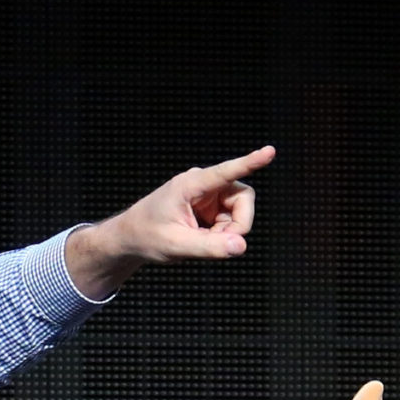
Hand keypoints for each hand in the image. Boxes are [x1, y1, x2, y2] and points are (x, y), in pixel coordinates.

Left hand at [64, 144, 275, 299]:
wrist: (130, 238)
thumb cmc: (147, 237)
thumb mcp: (176, 246)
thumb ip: (209, 247)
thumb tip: (241, 246)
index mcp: (190, 185)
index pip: (225, 172)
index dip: (250, 162)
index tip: (269, 151)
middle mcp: (202, 184)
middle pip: (243, 198)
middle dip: (238, 224)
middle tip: (218, 244)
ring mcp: (208, 194)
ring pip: (239, 210)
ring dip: (228, 231)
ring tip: (202, 241)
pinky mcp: (210, 205)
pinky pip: (231, 218)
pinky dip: (222, 234)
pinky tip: (201, 237)